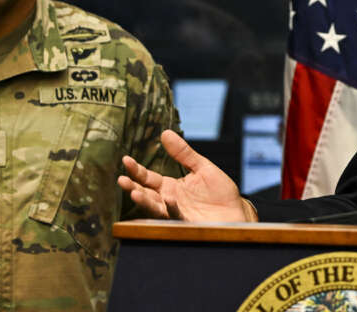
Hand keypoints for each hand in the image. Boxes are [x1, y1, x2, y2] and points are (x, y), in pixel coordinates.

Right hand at [119, 129, 255, 221]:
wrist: (236, 212)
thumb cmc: (220, 192)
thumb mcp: (202, 167)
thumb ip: (184, 153)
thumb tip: (165, 132)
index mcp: (171, 187)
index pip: (149, 178)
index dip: (137, 170)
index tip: (125, 160)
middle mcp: (169, 200)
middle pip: (146, 193)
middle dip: (133, 187)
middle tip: (120, 179)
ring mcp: (177, 213)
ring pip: (155, 207)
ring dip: (144, 201)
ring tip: (134, 193)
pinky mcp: (187, 223)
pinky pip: (177, 216)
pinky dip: (172, 209)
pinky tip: (169, 199)